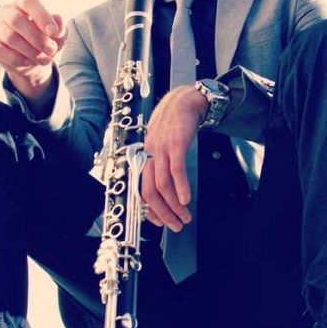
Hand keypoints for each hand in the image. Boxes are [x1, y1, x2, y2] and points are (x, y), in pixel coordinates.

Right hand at [0, 0, 66, 101]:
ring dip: (31, 51)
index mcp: (23, 3)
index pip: (28, 1)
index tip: (53, 32)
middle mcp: (7, 12)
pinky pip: (2, 51)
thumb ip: (60, 26)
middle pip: (17, 20)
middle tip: (51, 50)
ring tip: (45, 58)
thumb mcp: (58, 35)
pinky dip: (20, 59)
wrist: (35, 61)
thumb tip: (57, 19)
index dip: (41, 16)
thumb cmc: (46, 41)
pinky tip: (30, 62)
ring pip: (10, 37)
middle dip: (37, 38)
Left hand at [142, 85, 207, 231]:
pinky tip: (186, 199)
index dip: (149, 210)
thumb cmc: (171, 126)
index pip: (140, 191)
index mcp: (144, 158)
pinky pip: (176, 169)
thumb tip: (164, 191)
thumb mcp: (160, 146)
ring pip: (162, 184)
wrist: (182, 102)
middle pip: (149, 192)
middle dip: (162, 213)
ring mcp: (161, 149)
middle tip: (176, 226)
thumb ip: (159, 166)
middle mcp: (148, 155)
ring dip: (174, 205)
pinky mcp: (176, 143)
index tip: (160, 222)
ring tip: (185, 217)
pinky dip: (181, 186)